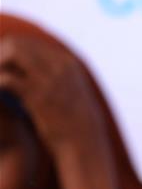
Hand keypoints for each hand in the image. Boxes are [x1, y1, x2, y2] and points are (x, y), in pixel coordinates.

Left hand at [0, 34, 108, 160]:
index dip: (9, 51)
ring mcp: (49, 80)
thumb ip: (60, 80)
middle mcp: (59, 66)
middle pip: (18, 43)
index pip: (30, 44)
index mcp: (68, 64)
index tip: (0, 65)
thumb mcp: (74, 95)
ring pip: (11, 53)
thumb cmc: (77, 124)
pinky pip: (7, 79)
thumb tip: (37, 75)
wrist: (85, 145)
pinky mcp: (37, 96)